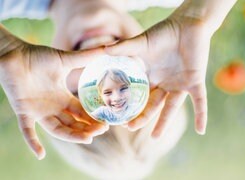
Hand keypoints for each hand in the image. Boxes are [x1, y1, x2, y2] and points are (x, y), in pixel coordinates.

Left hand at [0, 42, 107, 159]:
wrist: (14, 54)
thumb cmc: (38, 56)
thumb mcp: (66, 59)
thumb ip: (86, 57)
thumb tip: (107, 49)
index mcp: (63, 97)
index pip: (82, 112)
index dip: (94, 118)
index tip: (107, 123)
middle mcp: (53, 107)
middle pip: (73, 123)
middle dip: (88, 128)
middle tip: (102, 130)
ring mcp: (39, 111)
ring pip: (58, 129)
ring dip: (72, 135)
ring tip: (88, 138)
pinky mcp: (24, 112)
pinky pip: (28, 131)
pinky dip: (33, 143)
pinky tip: (41, 154)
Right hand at [105, 15, 211, 136]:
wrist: (188, 24)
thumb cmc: (164, 32)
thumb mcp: (142, 42)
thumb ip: (124, 48)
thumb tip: (103, 50)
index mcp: (149, 76)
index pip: (137, 95)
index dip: (128, 105)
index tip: (117, 115)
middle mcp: (163, 84)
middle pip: (151, 104)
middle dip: (142, 117)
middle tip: (130, 127)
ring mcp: (179, 84)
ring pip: (171, 108)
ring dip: (164, 123)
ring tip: (155, 137)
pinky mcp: (195, 82)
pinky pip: (200, 101)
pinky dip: (201, 115)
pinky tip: (200, 131)